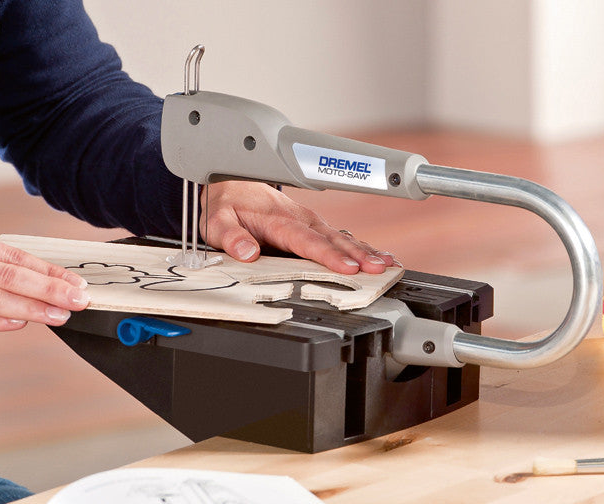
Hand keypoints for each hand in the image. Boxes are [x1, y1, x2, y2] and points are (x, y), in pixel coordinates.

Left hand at [200, 181, 397, 273]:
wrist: (230, 184)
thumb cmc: (226, 205)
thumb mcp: (216, 222)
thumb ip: (231, 237)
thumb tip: (246, 251)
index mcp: (277, 220)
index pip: (306, 240)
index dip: (328, 255)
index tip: (348, 267)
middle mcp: (299, 218)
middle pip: (332, 238)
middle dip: (357, 254)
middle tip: (378, 268)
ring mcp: (309, 221)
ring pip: (341, 236)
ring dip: (366, 250)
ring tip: (387, 264)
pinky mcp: (314, 225)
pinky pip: (340, 236)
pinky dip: (361, 246)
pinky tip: (379, 256)